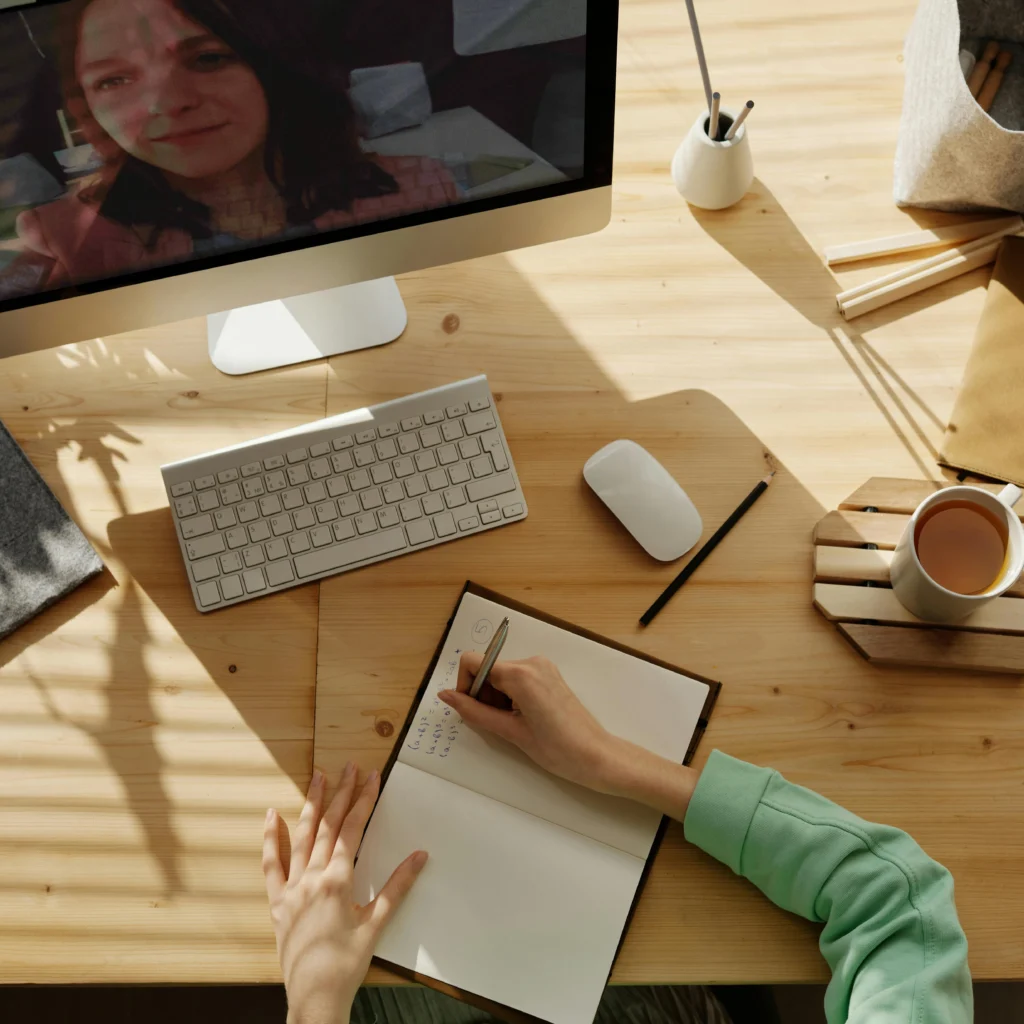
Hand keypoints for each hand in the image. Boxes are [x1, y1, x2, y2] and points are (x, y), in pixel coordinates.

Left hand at [263, 764, 427, 1023]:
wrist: (315, 996)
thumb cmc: (347, 964)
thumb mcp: (376, 924)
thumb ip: (397, 887)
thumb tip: (420, 856)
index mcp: (337, 880)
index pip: (352, 829)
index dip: (363, 800)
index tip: (371, 777)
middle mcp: (311, 878)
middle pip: (328, 826)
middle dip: (341, 793)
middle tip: (349, 767)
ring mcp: (291, 888)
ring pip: (301, 837)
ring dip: (311, 805)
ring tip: (318, 778)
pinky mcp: (277, 903)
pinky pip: (271, 865)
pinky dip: (270, 839)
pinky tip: (271, 816)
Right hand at [439, 652, 623, 792]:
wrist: (596, 756)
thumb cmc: (556, 749)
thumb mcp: (510, 732)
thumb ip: (474, 711)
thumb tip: (446, 696)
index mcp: (520, 674)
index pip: (473, 661)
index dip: (465, 685)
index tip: (472, 710)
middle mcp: (531, 662)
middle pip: (487, 668)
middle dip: (482, 695)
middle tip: (497, 724)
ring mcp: (542, 666)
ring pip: (501, 675)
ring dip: (497, 698)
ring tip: (513, 724)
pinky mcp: (549, 674)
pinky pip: (517, 678)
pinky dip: (510, 696)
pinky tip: (522, 718)